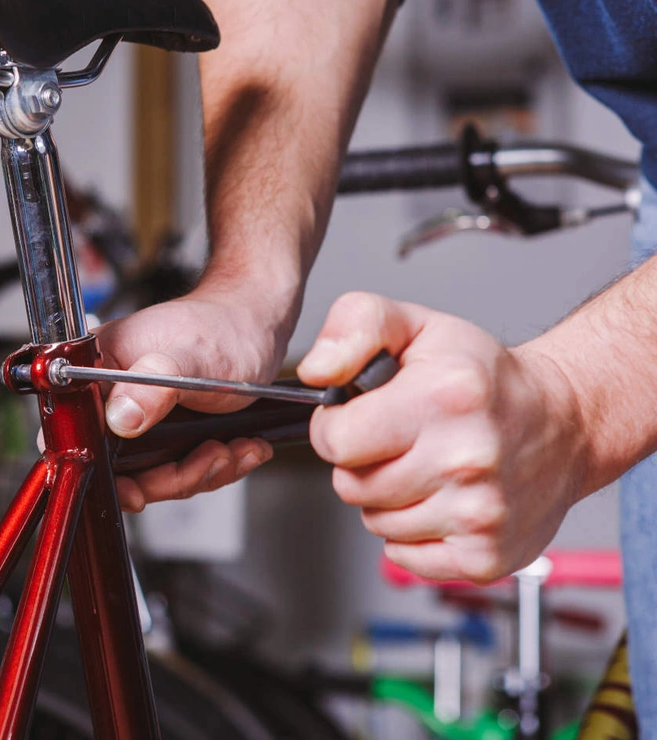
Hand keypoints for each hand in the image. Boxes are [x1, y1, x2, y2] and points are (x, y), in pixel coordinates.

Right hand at [97, 288, 284, 511]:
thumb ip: (152, 386)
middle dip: (171, 476)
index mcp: (99, 369)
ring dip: (201, 471)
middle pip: (120, 465)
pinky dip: (215, 465)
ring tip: (232, 448)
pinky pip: (181, 465)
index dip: (104, 470)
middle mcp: (114, 394)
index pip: (79, 433)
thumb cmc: (222, 327)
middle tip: (211, 456)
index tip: (138, 489)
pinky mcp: (167, 428)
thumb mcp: (189, 356)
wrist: (256, 325)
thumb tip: (119, 418)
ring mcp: (141, 413)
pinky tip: (239, 447)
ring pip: (155, 472)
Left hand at [297, 292, 584, 582]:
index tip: (358, 415)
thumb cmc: (482, 375)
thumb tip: (316, 372)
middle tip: (398, 438)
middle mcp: (466, 460)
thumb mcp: (414, 325)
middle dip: (361, 462)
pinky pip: (404, 556)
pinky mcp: (486, 557)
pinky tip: (439, 498)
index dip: (334, 427)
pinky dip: (412, 533)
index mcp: (442, 398)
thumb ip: (353, 328)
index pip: (336, 440)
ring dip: (387, 497)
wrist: (564, 420)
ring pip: (376, 523)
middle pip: (352, 486)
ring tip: (425, 465)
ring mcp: (480, 515)